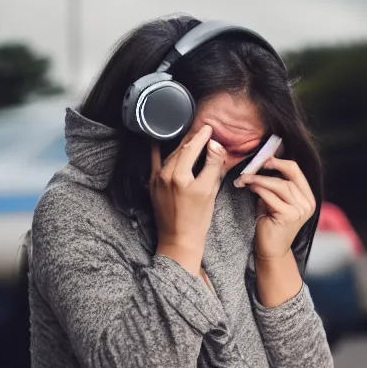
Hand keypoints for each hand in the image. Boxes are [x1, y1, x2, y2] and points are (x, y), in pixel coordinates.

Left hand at [150, 125, 226, 274]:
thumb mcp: (210, 192)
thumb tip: (214, 144)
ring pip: (171, 155)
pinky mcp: (152, 184)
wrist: (178, 239)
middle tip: (203, 130)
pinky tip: (158, 139)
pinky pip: (155, 162)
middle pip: (181, 149)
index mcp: (182, 176)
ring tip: (191, 137)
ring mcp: (157, 179)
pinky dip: (158, 150)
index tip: (210, 128)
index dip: (202, 136)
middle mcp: (166, 175)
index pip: (193, 148)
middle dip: (193, 138)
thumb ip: (213, 166)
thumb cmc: (197, 219)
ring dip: (181, 144)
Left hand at [234, 158, 315, 260]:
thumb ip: (273, 185)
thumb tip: (260, 164)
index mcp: (307, 197)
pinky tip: (248, 188)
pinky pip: (271, 196)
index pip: (296, 171)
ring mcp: (300, 210)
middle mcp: (307, 203)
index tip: (262, 158)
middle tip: (250, 167)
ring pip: (279, 185)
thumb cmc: (269, 224)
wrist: (269, 250)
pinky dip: (258, 189)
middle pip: (288, 176)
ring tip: (244, 178)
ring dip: (259, 179)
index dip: (279, 162)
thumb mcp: (273, 200)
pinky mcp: (289, 216)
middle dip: (267, 168)